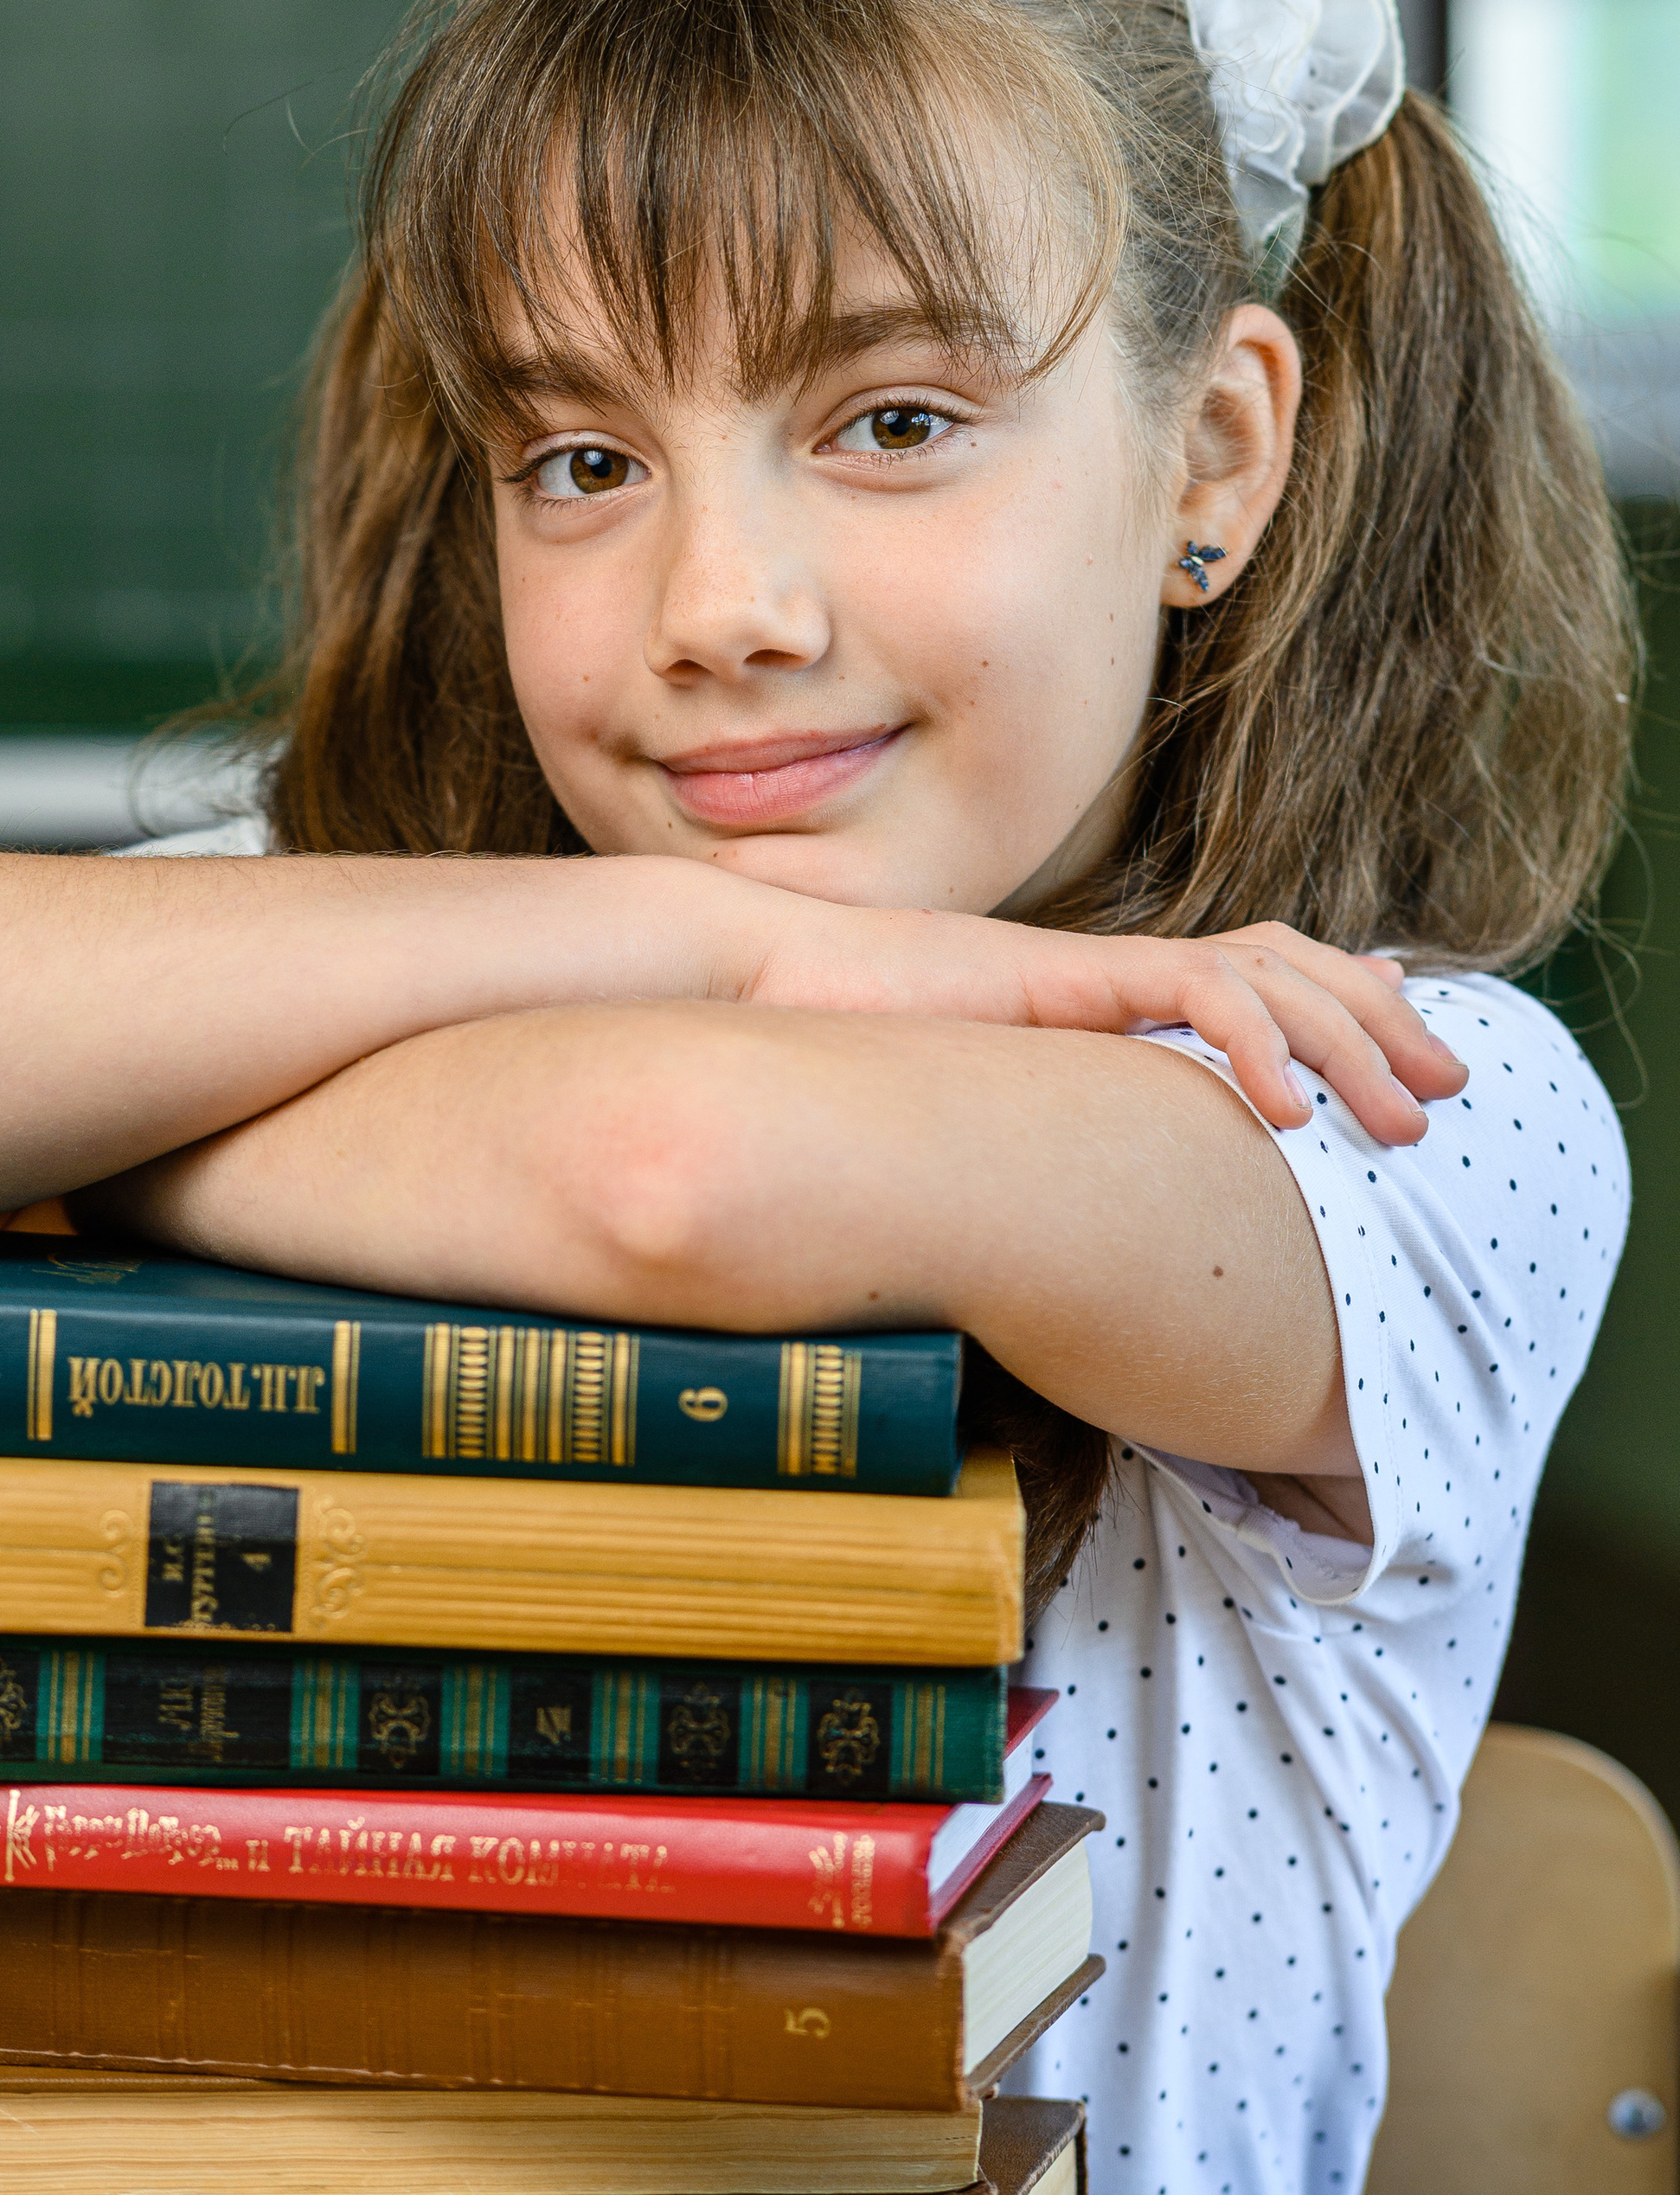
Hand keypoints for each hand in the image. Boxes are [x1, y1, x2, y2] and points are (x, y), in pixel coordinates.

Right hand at [737, 904, 1461, 1145]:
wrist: (750, 987)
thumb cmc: (830, 1059)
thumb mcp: (947, 1116)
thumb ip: (1006, 1147)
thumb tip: (1030, 1228)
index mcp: (1092, 998)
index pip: (1247, 975)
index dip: (1332, 1009)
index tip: (1391, 1065)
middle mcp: (1107, 972)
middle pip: (1286, 967)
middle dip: (1380, 1026)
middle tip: (1444, 1094)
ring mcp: (1090, 966)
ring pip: (1269, 974)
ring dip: (1352, 1042)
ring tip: (1405, 1113)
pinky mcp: (1065, 974)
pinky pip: (1195, 989)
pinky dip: (1259, 1044)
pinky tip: (1290, 1109)